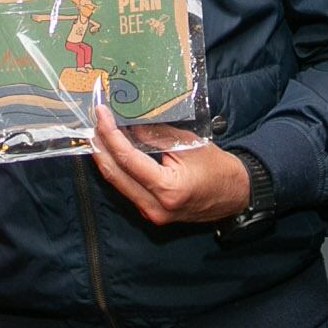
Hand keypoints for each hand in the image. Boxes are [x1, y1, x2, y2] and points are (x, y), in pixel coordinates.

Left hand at [89, 114, 251, 225]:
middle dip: (100, 146)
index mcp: (167, 189)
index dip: (111, 134)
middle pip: (115, 175)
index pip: (128, 159)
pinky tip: (111, 152)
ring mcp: (151, 213)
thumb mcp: (189, 145)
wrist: (235, 195)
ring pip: (117, 183)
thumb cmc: (217, 169)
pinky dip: (117, 169)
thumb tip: (129, 123)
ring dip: (105, 157)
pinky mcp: (150, 213)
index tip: (101, 114)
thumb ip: (156, 135)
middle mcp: (154, 206)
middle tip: (92, 122)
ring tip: (97, 133)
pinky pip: (126, 188)